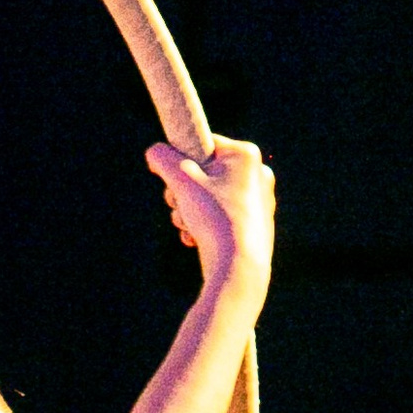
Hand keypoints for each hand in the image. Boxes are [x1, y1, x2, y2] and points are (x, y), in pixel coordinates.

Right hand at [148, 136, 274, 288]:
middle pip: (205, 173)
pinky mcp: (253, 225)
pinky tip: (198, 239)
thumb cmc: (215, 219)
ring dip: (189, 211)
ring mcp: (258, 201)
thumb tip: (154, 152)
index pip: (203, 145)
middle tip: (177, 205)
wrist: (238, 268)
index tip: (172, 178)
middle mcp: (258, 174)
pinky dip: (204, 226)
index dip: (182, 161)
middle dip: (183, 192)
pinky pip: (220, 216)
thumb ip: (164, 160)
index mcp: (246, 155)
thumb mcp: (182, 182)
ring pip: (210, 197)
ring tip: (188, 226)